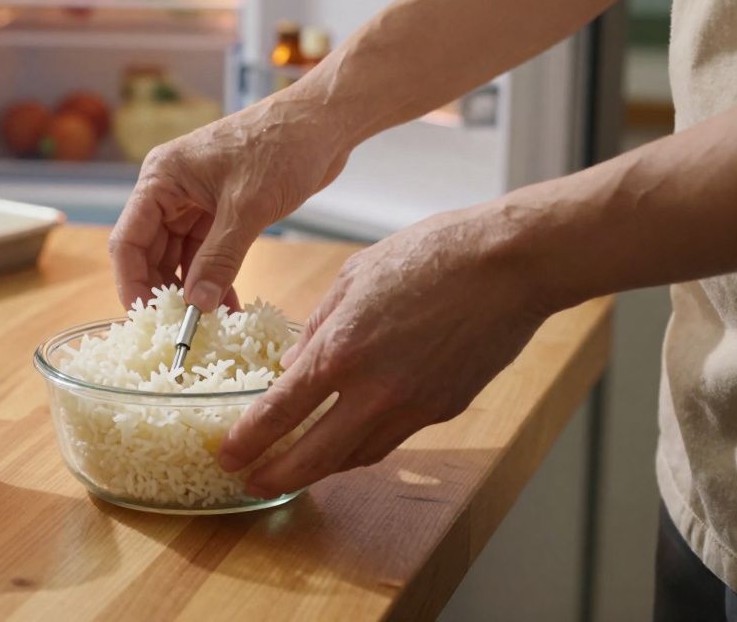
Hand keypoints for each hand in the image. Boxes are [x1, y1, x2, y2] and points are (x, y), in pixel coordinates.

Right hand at [109, 97, 354, 311]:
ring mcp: (194, 200)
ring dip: (191, 289)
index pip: (127, 239)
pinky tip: (226, 307)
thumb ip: (219, 259)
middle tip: (179, 329)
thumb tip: (197, 306)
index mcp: (161, 178)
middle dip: (163, 291)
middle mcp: (170, 190)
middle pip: (149, 252)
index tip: (148, 319)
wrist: (323, 122)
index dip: (132, 282)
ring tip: (206, 325)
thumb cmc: (281, 146)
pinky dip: (214, 279)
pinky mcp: (220, 210)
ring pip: (179, 257)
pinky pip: (206, 253)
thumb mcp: (246, 209)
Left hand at [216, 204, 557, 496]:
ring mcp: (412, 406)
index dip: (248, 441)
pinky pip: (392, 440)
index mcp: (340, 349)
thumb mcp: (353, 277)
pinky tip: (347, 441)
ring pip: (355, 457)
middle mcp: (373, 389)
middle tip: (250, 483)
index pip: (279, 412)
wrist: (509, 264)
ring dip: (320, 468)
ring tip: (294, 468)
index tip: (227, 454)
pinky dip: (362, 447)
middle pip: (313, 456)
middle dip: (275, 476)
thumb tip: (291, 366)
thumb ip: (317, 327)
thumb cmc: (430, 254)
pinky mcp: (443, 409)